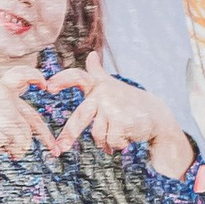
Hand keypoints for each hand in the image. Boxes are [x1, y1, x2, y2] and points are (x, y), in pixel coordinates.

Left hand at [45, 50, 191, 177]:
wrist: (155, 114)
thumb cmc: (129, 101)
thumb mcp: (112, 85)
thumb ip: (97, 72)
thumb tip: (91, 55)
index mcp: (98, 86)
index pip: (78, 77)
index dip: (63, 80)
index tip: (49, 87)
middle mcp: (103, 94)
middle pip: (81, 117)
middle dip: (69, 134)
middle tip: (59, 149)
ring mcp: (113, 108)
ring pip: (97, 135)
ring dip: (105, 142)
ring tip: (116, 136)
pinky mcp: (123, 122)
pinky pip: (110, 142)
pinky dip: (116, 145)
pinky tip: (126, 138)